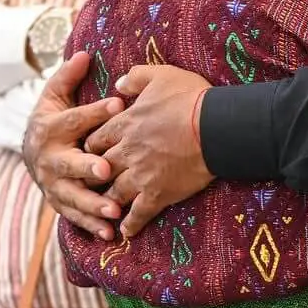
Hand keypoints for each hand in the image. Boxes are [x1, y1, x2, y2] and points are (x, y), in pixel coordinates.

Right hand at [21, 52, 125, 240]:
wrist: (30, 150)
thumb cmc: (53, 118)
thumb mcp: (56, 95)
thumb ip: (68, 77)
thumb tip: (84, 53)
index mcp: (50, 127)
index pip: (74, 118)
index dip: (95, 112)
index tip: (118, 104)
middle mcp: (49, 158)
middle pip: (68, 163)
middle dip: (86, 167)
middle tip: (106, 169)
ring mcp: (53, 183)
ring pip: (72, 195)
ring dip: (92, 203)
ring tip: (114, 210)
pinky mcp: (58, 202)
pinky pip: (74, 215)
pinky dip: (91, 225)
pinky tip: (110, 232)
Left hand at [85, 65, 214, 237]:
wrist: (216, 127)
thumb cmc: (191, 98)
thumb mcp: (160, 75)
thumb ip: (135, 77)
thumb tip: (118, 83)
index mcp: (125, 124)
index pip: (96, 139)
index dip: (93, 147)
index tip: (92, 152)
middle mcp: (127, 152)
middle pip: (100, 168)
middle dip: (95, 176)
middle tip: (92, 183)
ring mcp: (141, 175)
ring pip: (114, 193)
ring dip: (107, 202)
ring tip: (103, 209)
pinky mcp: (159, 193)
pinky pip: (139, 213)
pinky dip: (131, 223)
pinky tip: (126, 231)